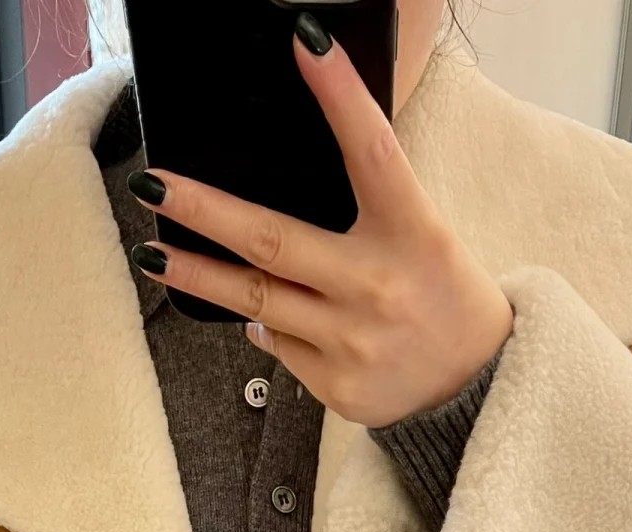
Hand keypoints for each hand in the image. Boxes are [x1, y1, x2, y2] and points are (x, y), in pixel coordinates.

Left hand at [126, 13, 512, 428]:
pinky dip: (266, 324)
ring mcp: (355, 341)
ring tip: (155, 255)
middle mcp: (379, 286)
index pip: (372, 152)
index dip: (339, 95)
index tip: (306, 43)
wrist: (478, 387)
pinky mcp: (339, 385)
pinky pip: (279, 345)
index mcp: (414, 233)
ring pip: (258, 300)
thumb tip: (286, 199)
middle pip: (274, 241)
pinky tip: (264, 315)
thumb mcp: (424, 234)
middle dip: (204, 211)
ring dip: (199, 274)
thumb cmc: (443, 295)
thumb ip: (369, 208)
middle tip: (153, 186)